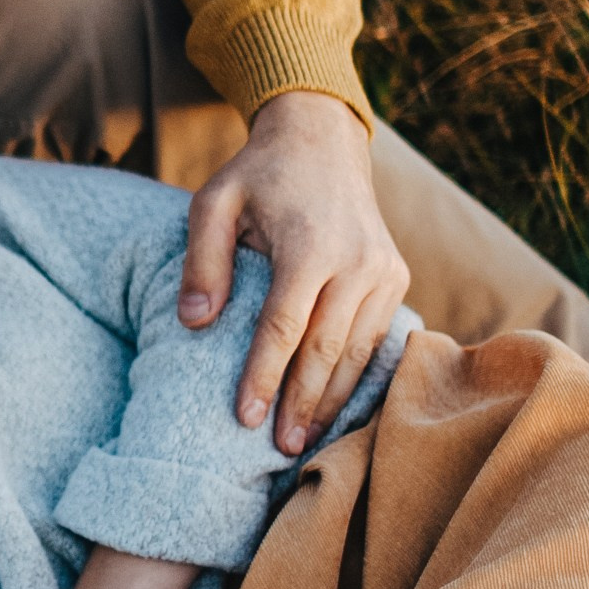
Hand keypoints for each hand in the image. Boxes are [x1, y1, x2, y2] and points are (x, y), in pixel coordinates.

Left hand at [179, 92, 407, 453]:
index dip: (264, 376)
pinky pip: (377, 337)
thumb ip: (202, 262)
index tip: (244, 417)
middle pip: (327, 348)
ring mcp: (384, 269)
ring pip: (358, 350)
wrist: (322, 140)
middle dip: (302, 402)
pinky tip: (335, 406)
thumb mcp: (213, 202)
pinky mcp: (396, 276)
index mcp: (311, 245)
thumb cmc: (258, 176)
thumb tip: (192, 325)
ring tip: (305, 441)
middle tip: (279, 448)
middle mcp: (358, 260)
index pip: (284, 327)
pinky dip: (357, 374)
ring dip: (332, 398)